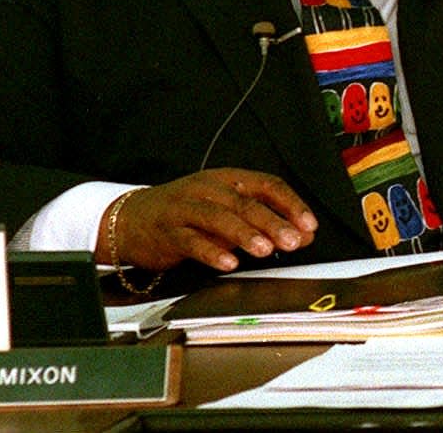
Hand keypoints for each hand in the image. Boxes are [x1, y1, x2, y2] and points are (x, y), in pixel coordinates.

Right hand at [98, 169, 317, 272]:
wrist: (133, 218)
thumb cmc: (186, 214)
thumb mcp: (227, 213)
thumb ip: (263, 222)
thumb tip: (303, 235)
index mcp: (227, 179)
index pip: (266, 184)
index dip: (290, 203)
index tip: (309, 224)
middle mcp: (208, 189)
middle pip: (245, 202)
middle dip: (273, 222)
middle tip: (294, 240)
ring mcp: (186, 208)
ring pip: (219, 218)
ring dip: (245, 234)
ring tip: (265, 250)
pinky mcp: (169, 231)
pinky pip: (192, 241)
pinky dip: (211, 252)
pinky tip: (227, 263)